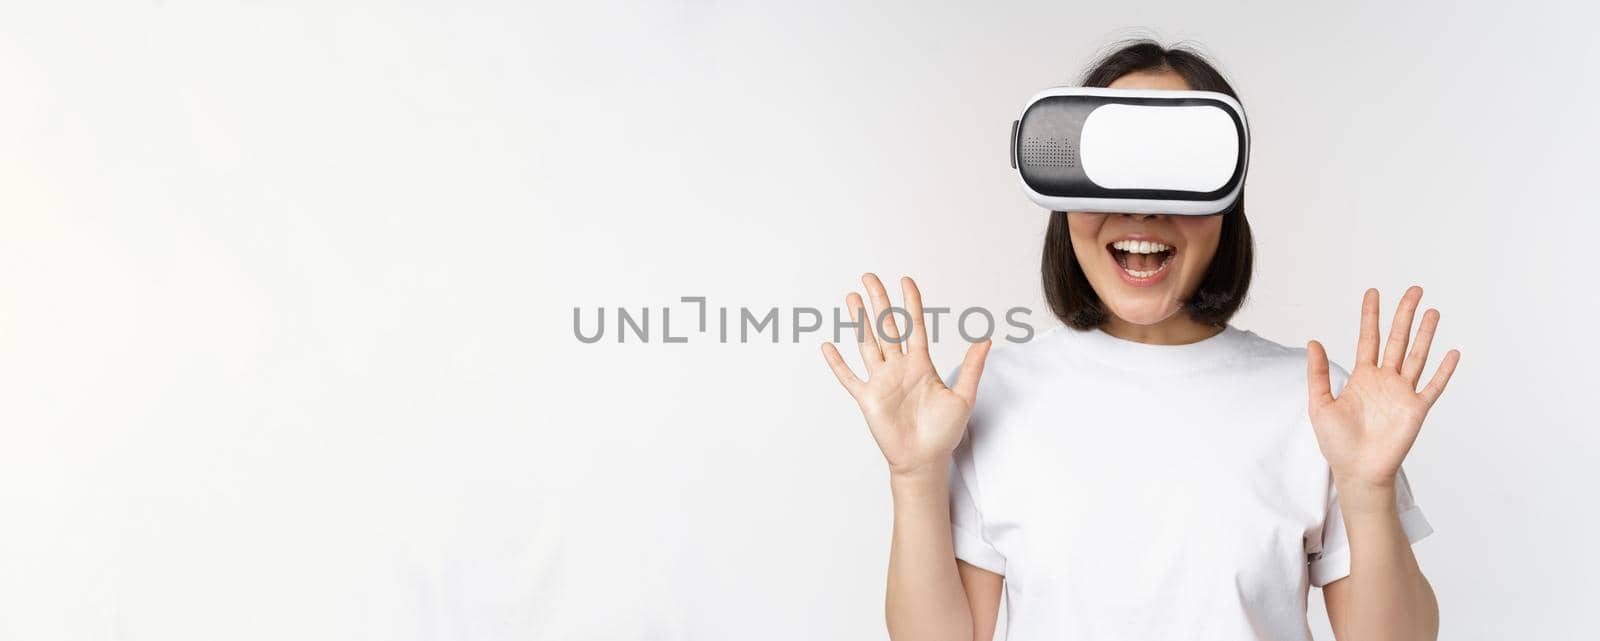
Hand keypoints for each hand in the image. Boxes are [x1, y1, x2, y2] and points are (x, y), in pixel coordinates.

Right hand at [821, 273, 991, 479]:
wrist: (925, 459)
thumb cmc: (944, 431)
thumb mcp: (964, 397)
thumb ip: (971, 368)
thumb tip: (985, 339)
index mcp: (921, 365)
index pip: (914, 326)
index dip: (910, 303)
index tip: (905, 281)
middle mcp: (899, 368)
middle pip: (886, 328)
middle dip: (878, 302)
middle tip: (869, 277)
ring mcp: (881, 382)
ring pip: (867, 344)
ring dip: (859, 321)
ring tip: (852, 298)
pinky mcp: (868, 399)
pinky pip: (849, 378)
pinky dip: (838, 363)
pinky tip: (828, 346)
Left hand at [1307, 286, 1459, 506]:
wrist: (1356, 471)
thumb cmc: (1336, 443)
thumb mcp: (1319, 404)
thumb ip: (1318, 374)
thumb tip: (1312, 342)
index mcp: (1362, 377)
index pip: (1368, 338)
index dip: (1370, 316)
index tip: (1373, 292)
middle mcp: (1384, 380)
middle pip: (1396, 339)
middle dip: (1404, 315)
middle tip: (1414, 290)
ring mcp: (1402, 393)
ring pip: (1417, 356)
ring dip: (1425, 334)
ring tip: (1433, 311)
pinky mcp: (1416, 409)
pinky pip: (1433, 386)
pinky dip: (1444, 371)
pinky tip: (1452, 352)